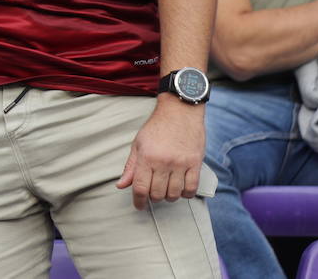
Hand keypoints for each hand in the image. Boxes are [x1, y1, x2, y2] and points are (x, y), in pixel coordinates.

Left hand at [117, 95, 205, 209]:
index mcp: (147, 157)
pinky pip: (191, 188)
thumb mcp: (138, 144)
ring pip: (174, 194)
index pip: (140, 187)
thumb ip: (131, 166)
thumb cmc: (157, 127)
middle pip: (158, 193)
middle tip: (153, 193)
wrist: (180, 112)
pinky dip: (186, 194)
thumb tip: (122, 185)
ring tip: (166, 191)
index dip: (138, 201)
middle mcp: (163, 162)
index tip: (139, 206)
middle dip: (154, 198)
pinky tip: (181, 190)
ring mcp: (181, 164)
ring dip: (169, 197)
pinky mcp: (195, 163)